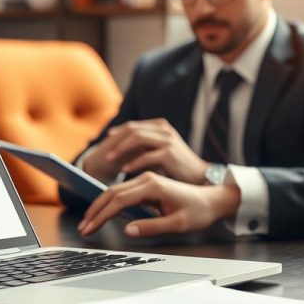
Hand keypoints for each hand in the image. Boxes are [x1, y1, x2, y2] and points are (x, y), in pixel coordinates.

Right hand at [77, 172, 240, 237]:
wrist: (213, 199)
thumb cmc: (199, 212)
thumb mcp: (178, 224)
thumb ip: (152, 226)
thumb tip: (127, 230)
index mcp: (153, 186)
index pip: (119, 199)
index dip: (102, 214)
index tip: (91, 228)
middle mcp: (147, 179)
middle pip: (112, 192)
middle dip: (95, 210)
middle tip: (84, 227)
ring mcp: (146, 180)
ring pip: (115, 191)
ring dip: (100, 206)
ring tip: (89, 222)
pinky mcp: (147, 184)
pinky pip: (123, 192)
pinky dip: (110, 202)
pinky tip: (103, 212)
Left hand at [82, 119, 208, 183]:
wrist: (200, 177)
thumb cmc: (177, 167)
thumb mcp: (160, 151)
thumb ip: (145, 147)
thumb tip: (123, 148)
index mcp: (160, 126)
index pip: (133, 126)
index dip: (117, 133)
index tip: (106, 143)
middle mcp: (163, 129)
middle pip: (132, 129)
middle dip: (115, 141)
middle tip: (103, 153)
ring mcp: (167, 140)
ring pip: (137, 138)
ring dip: (121, 149)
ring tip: (110, 160)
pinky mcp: (169, 154)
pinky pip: (146, 155)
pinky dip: (133, 162)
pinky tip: (124, 170)